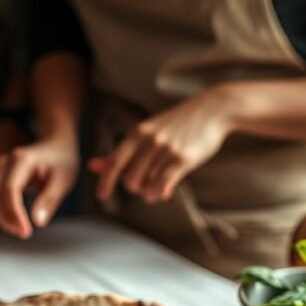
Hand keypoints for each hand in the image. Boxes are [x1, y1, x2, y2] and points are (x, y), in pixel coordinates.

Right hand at [0, 135, 79, 238]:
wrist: (56, 144)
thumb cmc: (62, 160)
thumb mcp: (63, 179)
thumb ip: (49, 199)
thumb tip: (37, 222)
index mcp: (21, 160)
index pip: (10, 190)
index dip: (14, 214)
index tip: (26, 231)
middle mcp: (5, 162)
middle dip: (5, 219)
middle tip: (24, 234)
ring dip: (1, 218)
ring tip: (21, 231)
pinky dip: (0, 213)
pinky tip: (16, 223)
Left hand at [89, 89, 234, 203]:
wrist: (212, 110)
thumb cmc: (177, 124)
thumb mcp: (146, 133)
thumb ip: (120, 152)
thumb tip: (92, 166)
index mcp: (137, 133)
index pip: (114, 161)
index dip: (105, 181)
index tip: (102, 195)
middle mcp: (149, 140)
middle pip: (130, 179)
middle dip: (135, 188)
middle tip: (145, 186)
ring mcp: (166, 149)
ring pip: (147, 185)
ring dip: (150, 193)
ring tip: (157, 189)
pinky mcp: (183, 158)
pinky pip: (163, 185)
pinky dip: (161, 193)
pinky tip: (165, 191)